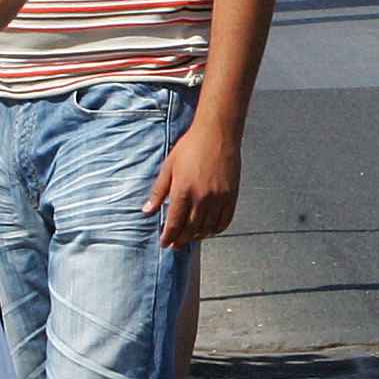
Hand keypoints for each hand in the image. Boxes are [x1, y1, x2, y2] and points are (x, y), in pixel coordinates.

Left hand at [144, 117, 241, 247]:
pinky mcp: (231, 195)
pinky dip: (215, 229)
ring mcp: (218, 198)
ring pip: (207, 228)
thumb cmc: (190, 147)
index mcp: (183, 190)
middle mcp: (202, 197)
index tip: (164, 243)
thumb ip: (158, 191)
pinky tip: (208, 229)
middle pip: (190, 230)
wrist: (217, 133)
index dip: (168, 236)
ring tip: (190, 237)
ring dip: (197, 236)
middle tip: (175, 245)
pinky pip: (224, 221)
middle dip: (180, 240)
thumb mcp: (168, 167)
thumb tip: (147, 210)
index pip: (174, 223)